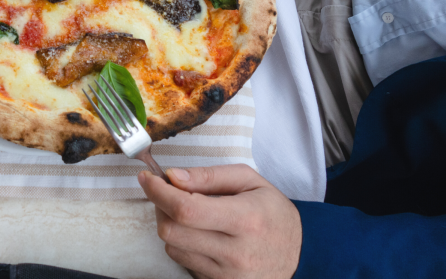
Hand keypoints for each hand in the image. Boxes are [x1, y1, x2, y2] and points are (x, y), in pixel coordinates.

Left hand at [138, 164, 301, 278]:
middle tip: (167, 191)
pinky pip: (183, 261)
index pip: (186, 208)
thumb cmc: (272, 212)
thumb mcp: (249, 180)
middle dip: (160, 205)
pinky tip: (198, 232)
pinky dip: (182, 242)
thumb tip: (173, 176)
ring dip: (170, 224)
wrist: (299, 254)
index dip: (158, 192)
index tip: (147, 178)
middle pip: (172, 230)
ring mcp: (227, 274)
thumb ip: (209, 176)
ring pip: (173, 247)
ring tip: (187, 211)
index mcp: (245, 219)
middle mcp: (236, 251)